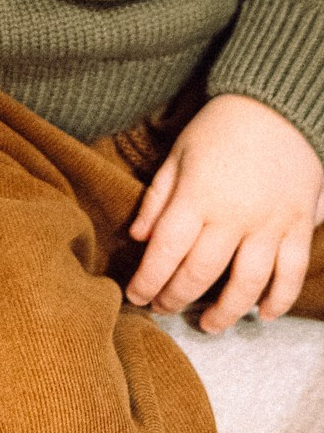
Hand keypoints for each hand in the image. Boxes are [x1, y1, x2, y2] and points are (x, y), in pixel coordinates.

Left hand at [125, 95, 323, 332]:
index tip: (135, 296)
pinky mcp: (298, 225)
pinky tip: (263, 314)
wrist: (278, 106)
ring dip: (225, 312)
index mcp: (196, 196)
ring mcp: (269, 224)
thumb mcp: (178, 155)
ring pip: (246, 283)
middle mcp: (232, 216)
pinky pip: (290, 273)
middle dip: (176, 298)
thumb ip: (158, 198)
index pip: (165, 251)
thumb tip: (138, 238)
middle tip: (163, 310)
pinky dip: (278, 299)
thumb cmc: (220, 128)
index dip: (147, 280)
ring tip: (208, 326)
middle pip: (200, 272)